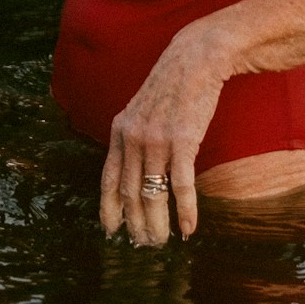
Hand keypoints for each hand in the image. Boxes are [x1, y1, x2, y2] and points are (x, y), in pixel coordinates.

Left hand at [100, 21, 229, 243]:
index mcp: (120, 131)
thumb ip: (134, 136)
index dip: (109, 208)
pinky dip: (184, 211)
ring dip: (157, 224)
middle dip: (135, 224)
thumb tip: (135, 167)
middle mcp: (133, 138)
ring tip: (161, 243)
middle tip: (143, 245)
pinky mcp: (182, 141)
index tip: (111, 230)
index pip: (108, 179)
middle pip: (129, 193)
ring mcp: (156, 140)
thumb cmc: (173, 85)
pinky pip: (180, 185)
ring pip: (152, 194)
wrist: (196, 58)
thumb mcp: (142, 109)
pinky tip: (188, 229)